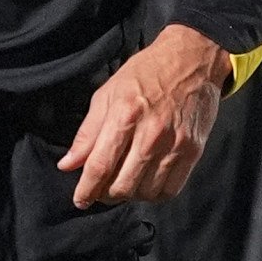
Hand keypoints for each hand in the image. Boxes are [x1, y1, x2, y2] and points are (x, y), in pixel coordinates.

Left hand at [61, 22, 228, 208]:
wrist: (193, 60)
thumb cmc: (146, 74)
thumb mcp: (107, 94)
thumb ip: (87, 133)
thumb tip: (68, 164)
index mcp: (125, 115)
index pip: (100, 166)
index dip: (86, 189)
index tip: (80, 200)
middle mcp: (151, 133)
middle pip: (122, 185)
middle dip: (106, 195)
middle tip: (101, 189)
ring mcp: (175, 144)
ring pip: (146, 192)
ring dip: (130, 195)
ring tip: (123, 183)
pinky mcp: (193, 151)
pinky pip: (170, 189)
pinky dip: (154, 194)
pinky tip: (145, 183)